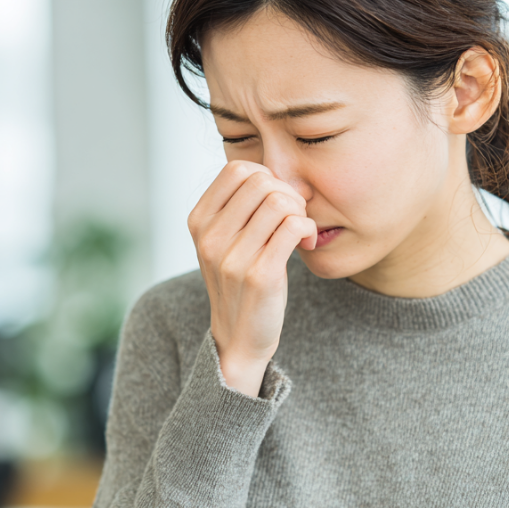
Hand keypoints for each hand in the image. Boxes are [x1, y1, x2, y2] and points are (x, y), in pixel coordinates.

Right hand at [188, 161, 317, 394]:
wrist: (238, 337)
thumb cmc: (240, 281)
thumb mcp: (225, 240)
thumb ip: (240, 205)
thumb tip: (277, 172)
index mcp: (199, 221)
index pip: (238, 169)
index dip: (267, 177)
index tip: (276, 202)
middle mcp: (210, 237)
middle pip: (262, 181)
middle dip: (288, 193)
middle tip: (295, 217)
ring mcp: (232, 257)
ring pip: (280, 201)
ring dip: (301, 212)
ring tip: (300, 232)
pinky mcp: (260, 275)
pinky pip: (294, 227)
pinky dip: (309, 230)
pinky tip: (307, 245)